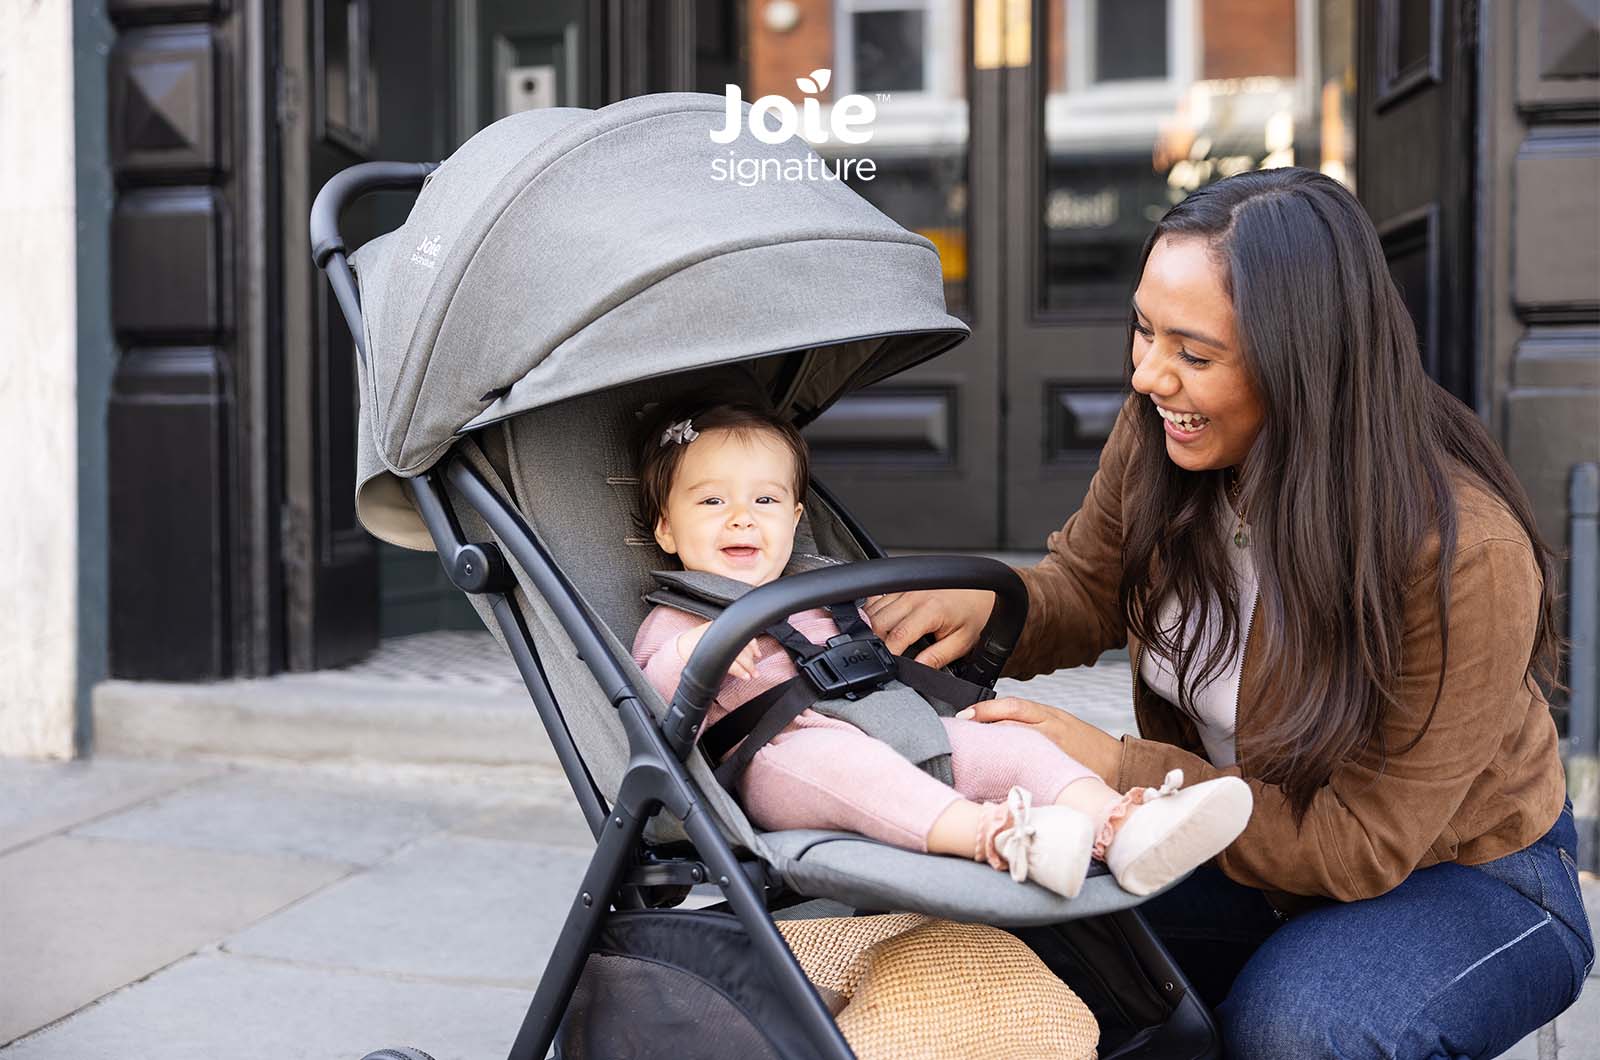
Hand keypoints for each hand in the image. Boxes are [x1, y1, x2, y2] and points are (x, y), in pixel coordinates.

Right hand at [675, 622, 762, 680]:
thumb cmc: (698, 642)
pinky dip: (740, 671)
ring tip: (751, 675)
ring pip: (739, 656)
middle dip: (751, 661)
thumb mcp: (715, 634)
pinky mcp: (713, 655)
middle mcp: (722, 634)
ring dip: (748, 668)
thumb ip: (729, 638)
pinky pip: (730, 664)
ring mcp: (717, 644)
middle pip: (743, 648)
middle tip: (756, 671)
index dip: (753, 646)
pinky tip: (744, 676)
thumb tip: (747, 650)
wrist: (681, 647)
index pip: (744, 635)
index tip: (758, 654)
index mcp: (724, 627)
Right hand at [864, 588, 995, 667]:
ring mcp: (906, 588)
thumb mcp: (962, 642)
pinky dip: (874, 613)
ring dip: (872, 627)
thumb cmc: (975, 614)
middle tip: (884, 655)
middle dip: (876, 641)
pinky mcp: (903, 586)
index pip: (898, 635)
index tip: (887, 665)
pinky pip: (878, 598)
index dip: (889, 653)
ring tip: (882, 642)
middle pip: (878, 622)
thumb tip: (917, 670)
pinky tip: (881, 624)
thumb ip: (938, 657)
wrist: (983, 591)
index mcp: (930, 610)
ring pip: (874, 609)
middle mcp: (914, 596)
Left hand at [955, 696, 1121, 783]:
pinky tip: (990, 776)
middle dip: (980, 727)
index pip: (1012, 706)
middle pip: (1008, 723)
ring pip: (1013, 746)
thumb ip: (1032, 721)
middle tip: (958, 733)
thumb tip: (995, 722)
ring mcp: (1050, 752)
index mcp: (1049, 715)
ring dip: (989, 748)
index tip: (965, 714)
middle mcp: (1048, 731)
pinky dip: (1006, 770)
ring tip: (968, 752)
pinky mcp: (1052, 772)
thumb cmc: (1086, 744)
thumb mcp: (1060, 722)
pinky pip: (1024, 769)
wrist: (1116, 765)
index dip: (985, 709)